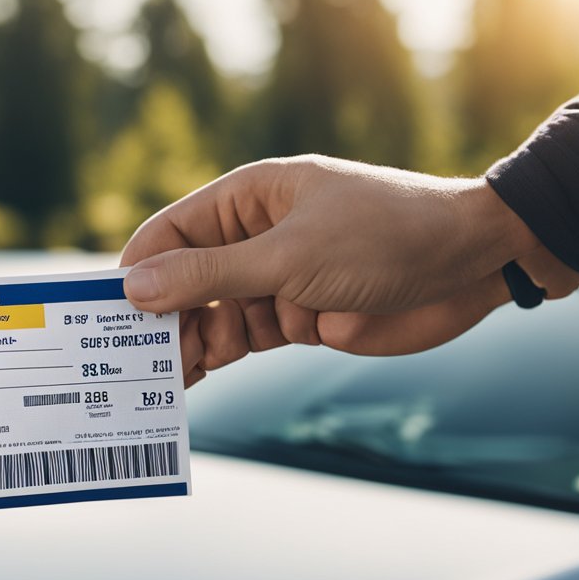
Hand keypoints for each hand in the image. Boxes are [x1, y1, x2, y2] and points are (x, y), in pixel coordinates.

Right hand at [120, 156, 578, 384]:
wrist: (471, 265)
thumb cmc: (383, 236)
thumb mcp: (289, 255)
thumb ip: (211, 275)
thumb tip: (136, 286)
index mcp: (248, 199)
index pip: (171, 233)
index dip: (139, 272)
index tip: (107, 315)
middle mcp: (255, 237)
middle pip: (187, 281)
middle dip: (163, 318)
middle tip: (131, 362)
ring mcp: (277, 280)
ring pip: (213, 317)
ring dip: (194, 343)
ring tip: (165, 379)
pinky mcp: (299, 318)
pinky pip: (247, 340)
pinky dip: (225, 358)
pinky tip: (194, 380)